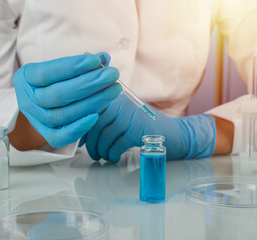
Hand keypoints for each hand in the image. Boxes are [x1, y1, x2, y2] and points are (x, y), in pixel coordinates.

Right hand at [13, 53, 121, 147]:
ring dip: (92, 102)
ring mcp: (36, 120)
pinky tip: (96, 116)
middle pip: (58, 95)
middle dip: (89, 84)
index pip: (48, 72)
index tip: (96, 60)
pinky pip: (60, 138)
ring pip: (62, 115)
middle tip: (112, 75)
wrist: (44, 104)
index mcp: (26, 78)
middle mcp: (27, 100)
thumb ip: (84, 63)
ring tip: (114, 90)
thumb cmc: (58, 81)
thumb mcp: (64, 68)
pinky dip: (78, 128)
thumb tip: (104, 59)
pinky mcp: (47, 135)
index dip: (72, 66)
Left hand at [81, 94, 215, 161]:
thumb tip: (82, 132)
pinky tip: (114, 157)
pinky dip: (113, 154)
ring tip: (104, 156)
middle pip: (96, 124)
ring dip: (102, 151)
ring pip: (105, 137)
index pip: (91, 112)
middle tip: (93, 153)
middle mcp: (122, 104)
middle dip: (92, 143)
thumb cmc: (146, 128)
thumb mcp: (125, 117)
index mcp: (117, 98)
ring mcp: (130, 117)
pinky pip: (117, 145)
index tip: (82, 141)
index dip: (84, 129)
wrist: (175, 134)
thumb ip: (106, 119)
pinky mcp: (137, 131)